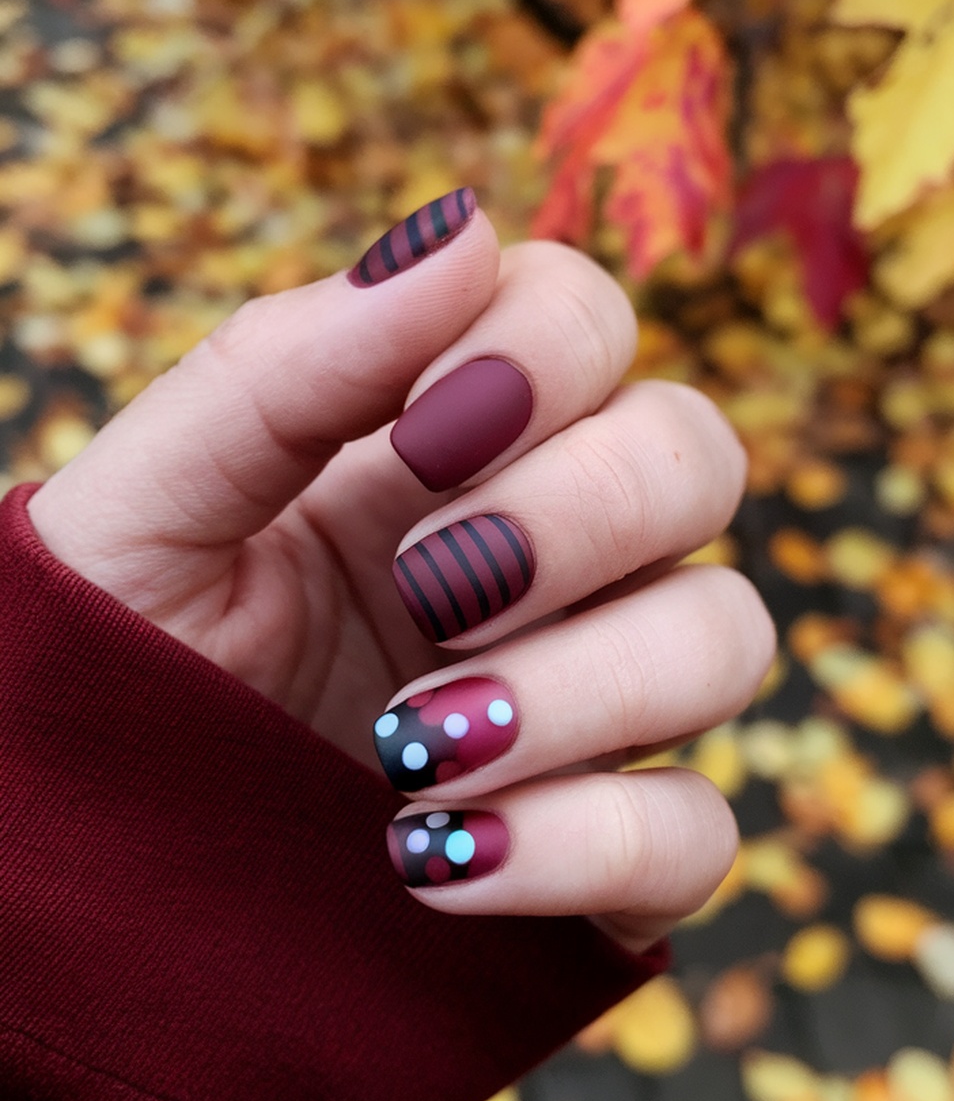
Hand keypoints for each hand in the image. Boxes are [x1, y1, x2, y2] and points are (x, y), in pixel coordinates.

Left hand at [27, 193, 773, 951]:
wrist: (78, 873)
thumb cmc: (105, 667)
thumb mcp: (150, 506)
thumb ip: (286, 365)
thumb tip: (463, 227)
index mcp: (439, 450)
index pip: (587, 318)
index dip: (543, 352)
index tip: (422, 434)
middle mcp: (543, 560)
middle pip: (698, 457)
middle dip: (576, 513)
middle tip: (429, 586)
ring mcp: (586, 709)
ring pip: (728, 638)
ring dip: (580, 686)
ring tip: (405, 749)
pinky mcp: (604, 859)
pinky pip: (697, 835)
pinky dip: (586, 846)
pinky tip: (432, 860)